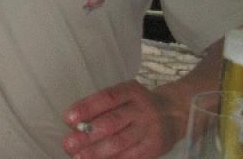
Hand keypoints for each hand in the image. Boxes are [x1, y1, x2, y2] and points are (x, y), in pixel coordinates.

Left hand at [62, 80, 183, 157]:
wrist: (174, 113)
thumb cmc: (135, 104)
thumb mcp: (123, 96)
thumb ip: (102, 106)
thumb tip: (73, 123)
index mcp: (131, 91)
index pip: (107, 98)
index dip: (87, 108)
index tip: (68, 118)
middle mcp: (142, 109)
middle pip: (113, 122)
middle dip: (88, 135)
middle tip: (68, 144)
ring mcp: (150, 129)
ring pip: (121, 143)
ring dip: (97, 152)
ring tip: (79, 157)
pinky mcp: (155, 147)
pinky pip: (132, 156)